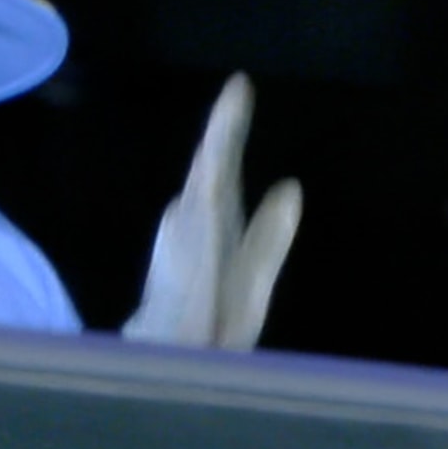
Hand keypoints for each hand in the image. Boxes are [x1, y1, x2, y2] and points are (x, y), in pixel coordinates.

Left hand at [123, 73, 303, 349]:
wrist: (158, 362)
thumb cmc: (203, 335)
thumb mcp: (244, 297)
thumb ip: (266, 242)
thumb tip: (289, 187)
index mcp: (201, 225)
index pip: (214, 162)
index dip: (225, 124)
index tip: (237, 86)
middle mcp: (182, 218)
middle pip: (207, 164)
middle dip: (223, 128)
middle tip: (239, 89)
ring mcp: (175, 230)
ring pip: (201, 181)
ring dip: (218, 149)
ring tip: (234, 115)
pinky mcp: (176, 244)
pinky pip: (201, 199)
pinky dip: (214, 177)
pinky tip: (222, 172)